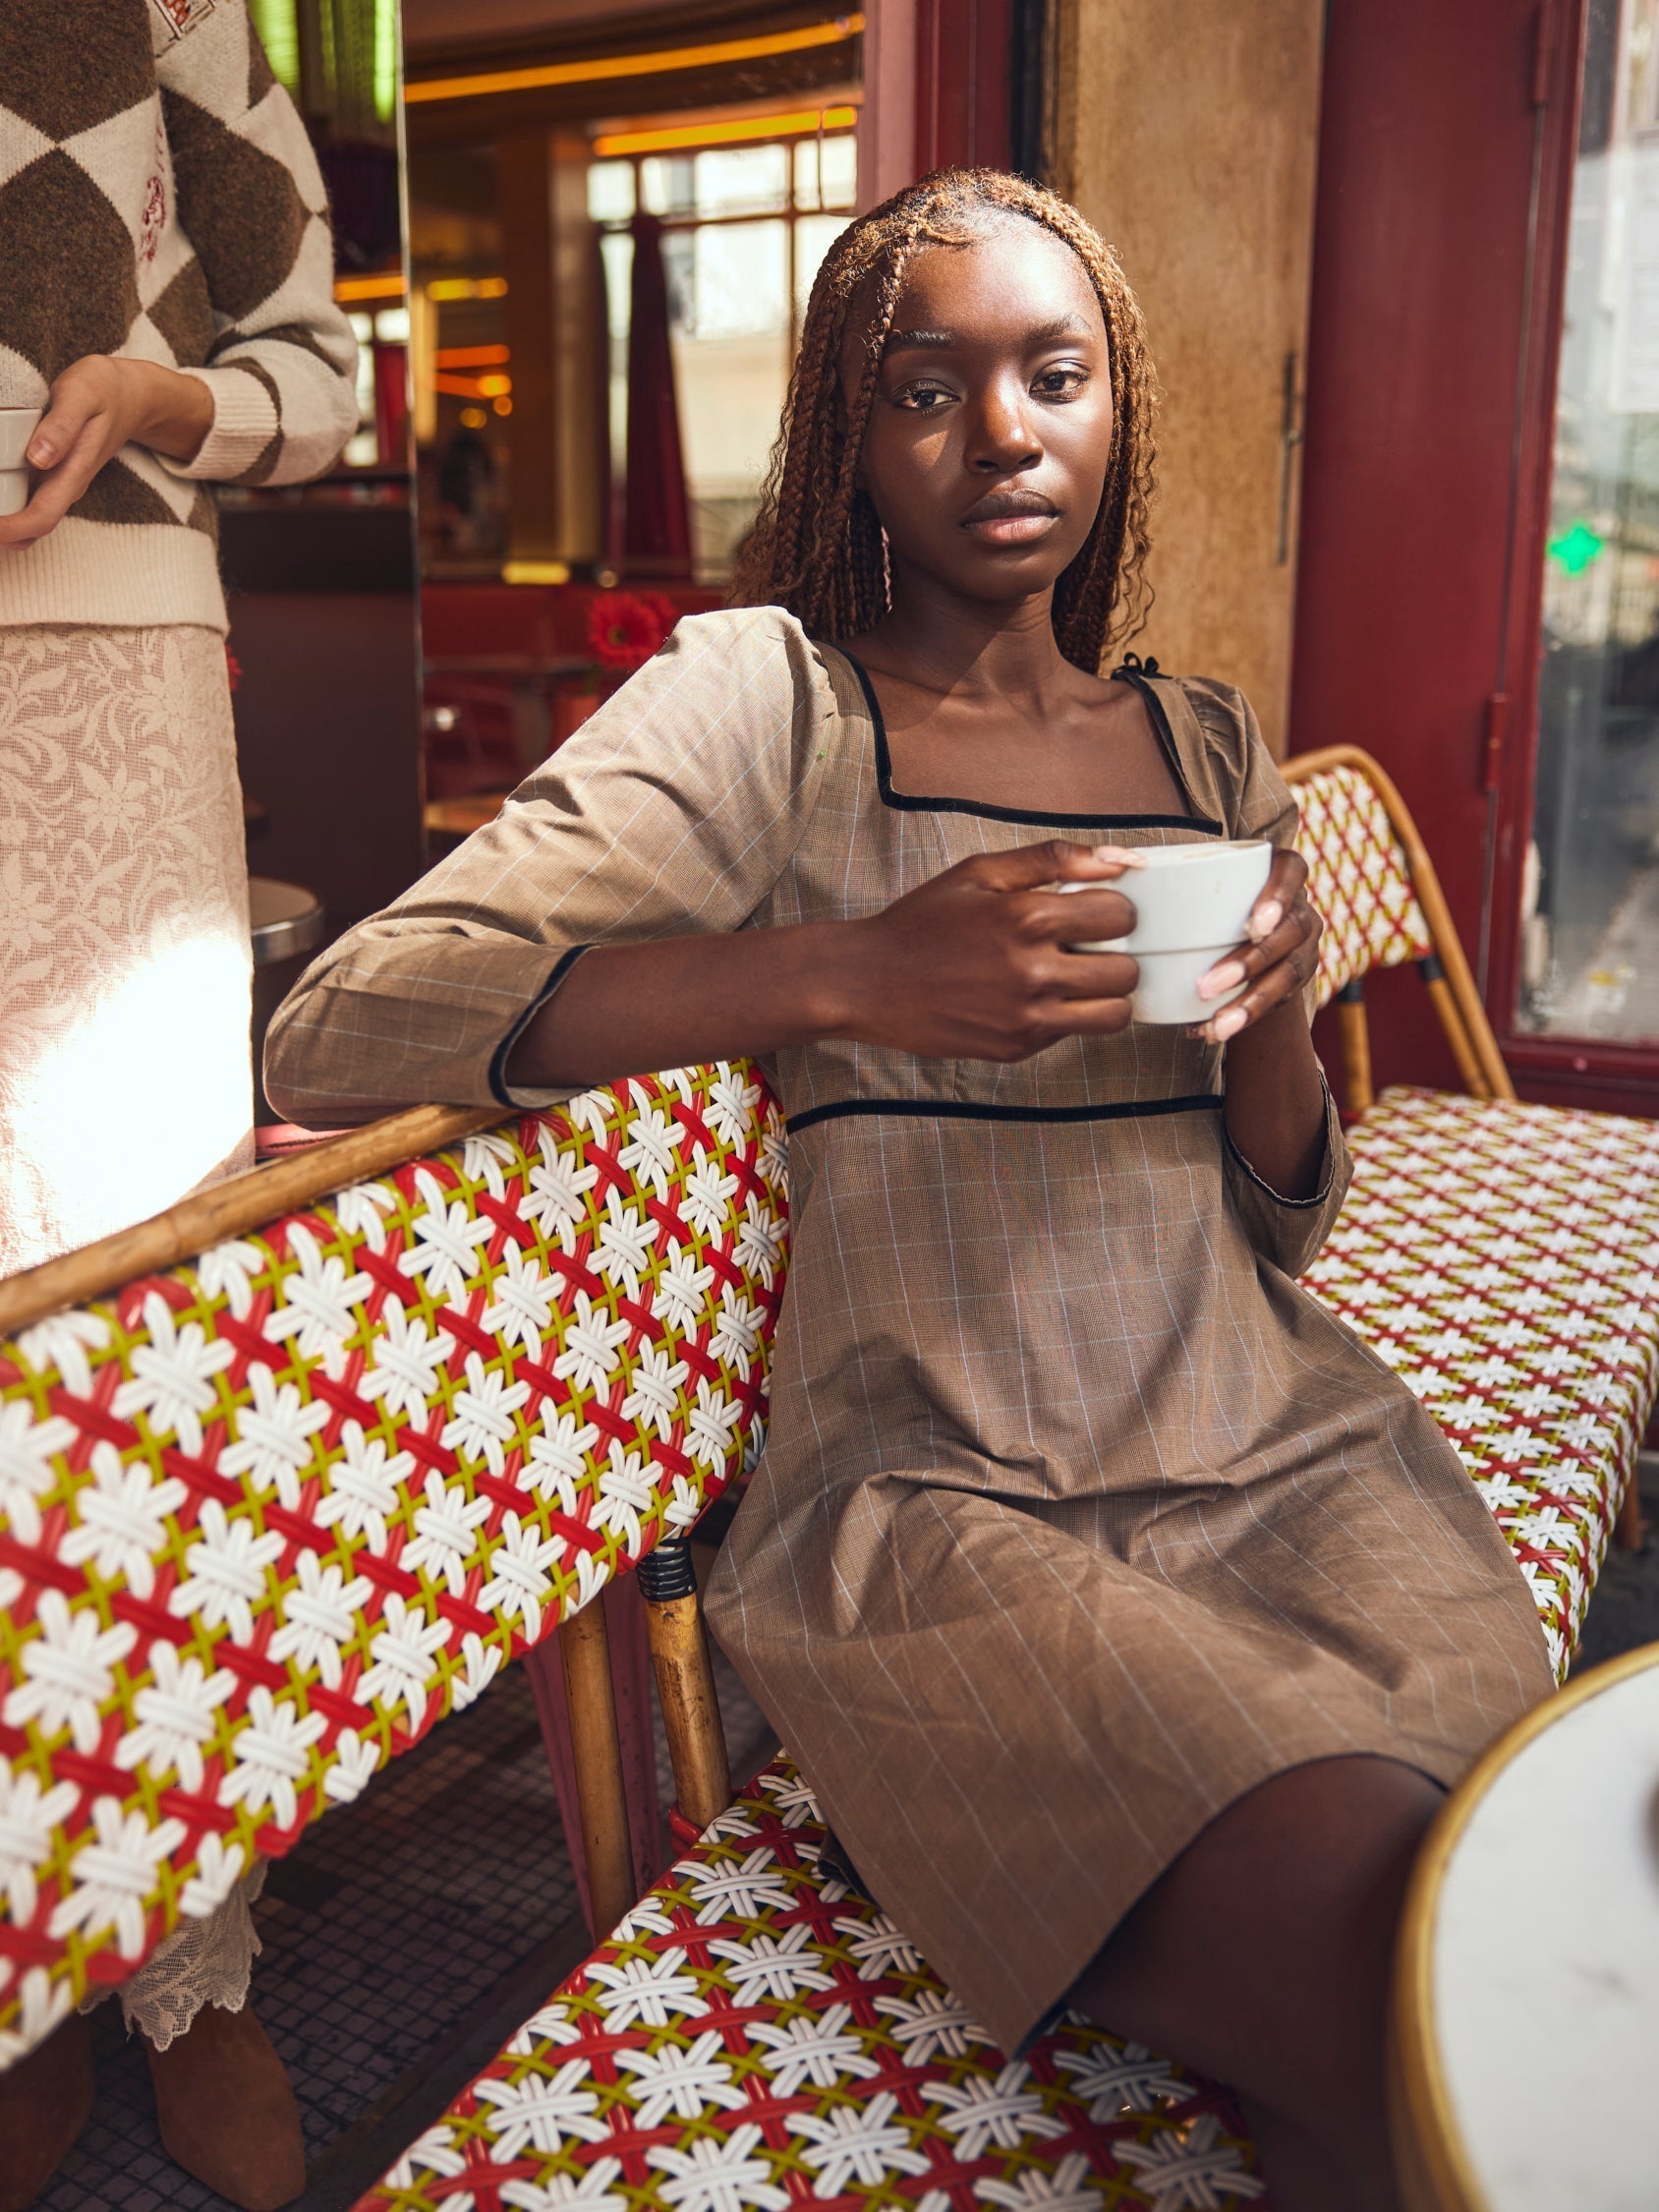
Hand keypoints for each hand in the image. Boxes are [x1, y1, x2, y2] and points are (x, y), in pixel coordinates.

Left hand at [0, 357, 212, 548]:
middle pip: (32, 531)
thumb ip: (61, 426)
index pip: (41, 517)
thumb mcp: (83, 395)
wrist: (133, 397)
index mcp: (74, 473)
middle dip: (2, 538)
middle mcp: (67, 486)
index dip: (10, 529)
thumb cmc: (105, 391)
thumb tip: (38, 457)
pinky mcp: (55, 476)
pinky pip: (30, 504)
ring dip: (4, 529)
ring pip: (30, 521)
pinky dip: (7, 511)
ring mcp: (61, 484)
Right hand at [836, 838, 1144, 1061]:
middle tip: (1091, 949)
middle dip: (1117, 956)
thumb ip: (1052, 860)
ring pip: (1113, 1015)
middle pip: (1126, 972)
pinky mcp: (1015, 1047)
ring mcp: (1026, 1016)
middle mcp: (1033, 971)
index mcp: (1026, 918)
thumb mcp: (980, 873)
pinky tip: (1035, 998)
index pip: (1120, 916)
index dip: (1116, 911)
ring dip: (1106, 996)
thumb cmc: (921, 924)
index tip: (1096, 912)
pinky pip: (1072, 1035)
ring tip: (1079, 980)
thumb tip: (1118, 859)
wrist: (868, 982)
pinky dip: (1066, 1017)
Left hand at [1189, 847, 1321, 1043]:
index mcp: (1282, 873)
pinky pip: (1277, 1002)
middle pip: (1288, 932)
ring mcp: (1304, 945)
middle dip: (1249, 963)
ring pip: (1288, 975)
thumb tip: (1116, 863)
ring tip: (1217, 1026)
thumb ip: (1176, 873)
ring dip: (1249, 1004)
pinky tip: (1212, 1030)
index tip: (1253, 925)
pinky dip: (1243, 1017)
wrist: (1242, 938)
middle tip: (1207, 987)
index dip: (1278, 896)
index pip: (1292, 872)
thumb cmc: (1213, 900)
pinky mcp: (1297, 977)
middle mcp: (1301, 908)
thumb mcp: (1205, 881)